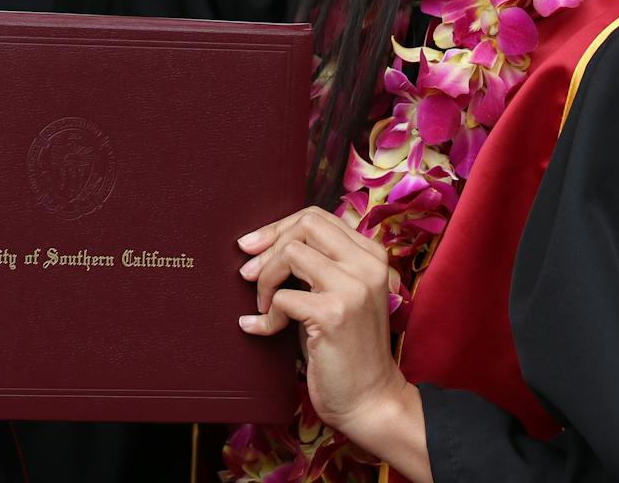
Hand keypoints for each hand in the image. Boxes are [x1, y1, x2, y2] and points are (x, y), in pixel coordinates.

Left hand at [237, 208, 410, 445]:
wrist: (370, 399)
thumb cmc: (345, 347)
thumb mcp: (337, 295)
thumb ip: (319, 264)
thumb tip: (262, 240)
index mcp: (372, 256)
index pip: (318, 217)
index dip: (279, 227)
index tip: (253, 245)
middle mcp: (367, 266)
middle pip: (305, 224)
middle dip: (268, 242)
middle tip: (247, 271)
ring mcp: (353, 288)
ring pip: (291, 252)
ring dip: (265, 280)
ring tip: (261, 304)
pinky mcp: (334, 314)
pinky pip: (281, 297)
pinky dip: (265, 316)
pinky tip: (262, 329)